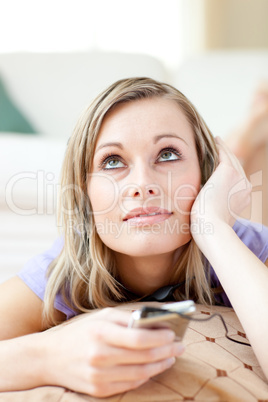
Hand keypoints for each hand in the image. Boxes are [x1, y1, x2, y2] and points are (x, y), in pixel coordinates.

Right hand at [40, 307, 183, 396]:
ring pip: (141, 374)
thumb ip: (127, 319)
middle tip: (179, 346)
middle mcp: (99, 356)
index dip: (160, 338)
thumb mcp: (101, 316)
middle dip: (167, 351)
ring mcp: (99, 376)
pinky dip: (146, 376)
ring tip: (171, 357)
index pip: (139, 338)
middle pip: (143, 357)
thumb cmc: (80, 332)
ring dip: (161, 365)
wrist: (50, 357)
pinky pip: (130, 385)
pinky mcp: (98, 390)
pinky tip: (153, 368)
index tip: (174, 333)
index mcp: (100, 333)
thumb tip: (155, 322)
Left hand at [191, 137, 251, 235]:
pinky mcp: (228, 171)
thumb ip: (214, 206)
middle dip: (227, 157)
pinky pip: (224, 154)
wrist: (211, 228)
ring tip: (217, 141)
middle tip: (219, 147)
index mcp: (243, 198)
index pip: (235, 180)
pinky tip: (215, 140)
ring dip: (224, 149)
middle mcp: (245, 187)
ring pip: (231, 159)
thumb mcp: (214, 216)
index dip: (227, 171)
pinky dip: (220, 146)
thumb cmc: (207, 227)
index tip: (219, 165)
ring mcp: (239, 178)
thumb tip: (204, 202)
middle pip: (236, 167)